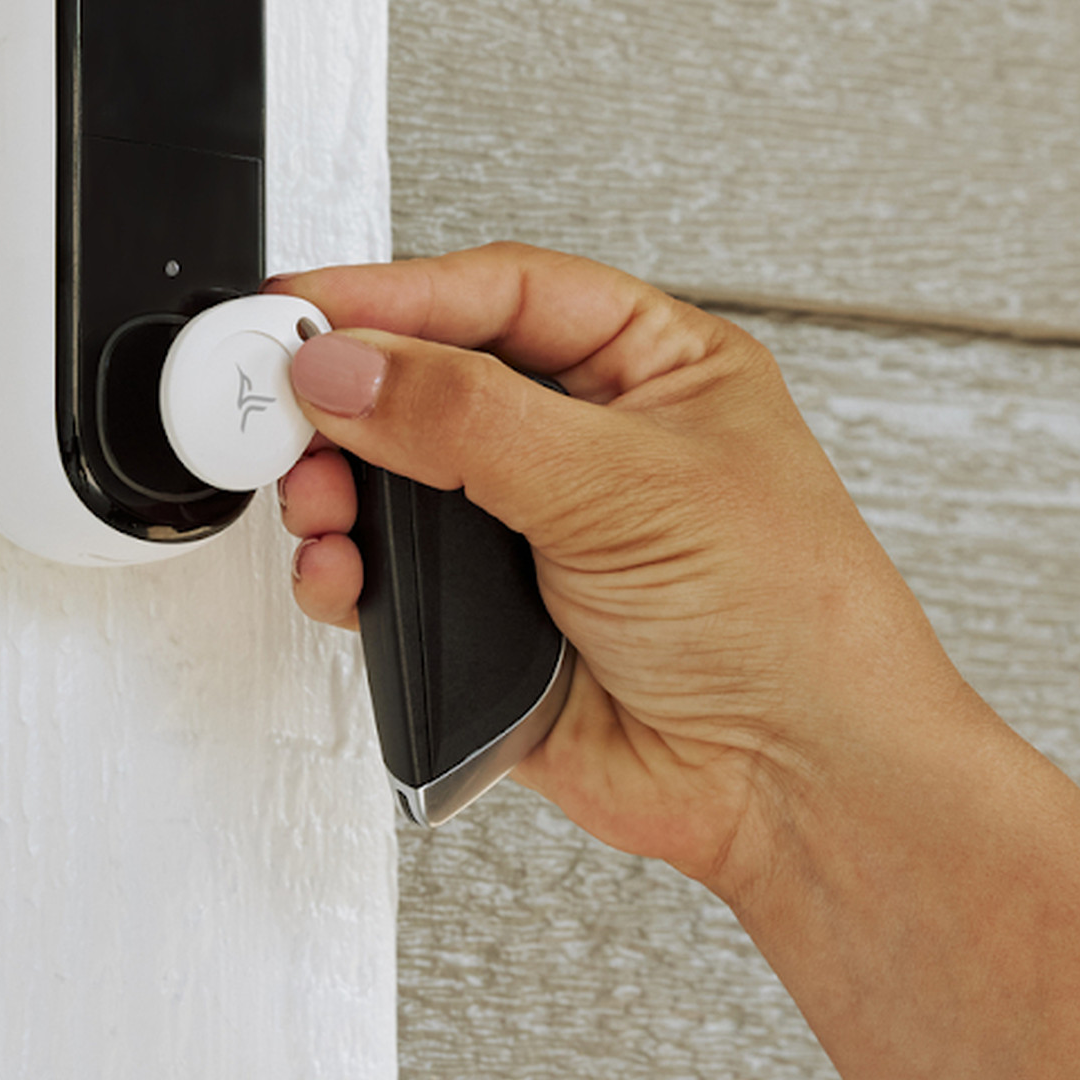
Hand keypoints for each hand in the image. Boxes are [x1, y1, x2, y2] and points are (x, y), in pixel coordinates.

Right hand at [270, 243, 986, 894]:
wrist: (796, 786)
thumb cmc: (791, 622)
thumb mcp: (624, 481)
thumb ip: (468, 418)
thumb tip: (349, 366)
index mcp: (652, 366)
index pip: (502, 295)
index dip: (398, 292)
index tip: (306, 304)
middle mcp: (590, 442)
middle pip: (433, 380)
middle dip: (353, 393)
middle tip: (283, 399)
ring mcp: (537, 535)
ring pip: (399, 480)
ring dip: (341, 485)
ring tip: (319, 498)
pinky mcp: (493, 623)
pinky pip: (394, 577)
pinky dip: (350, 569)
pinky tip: (342, 568)